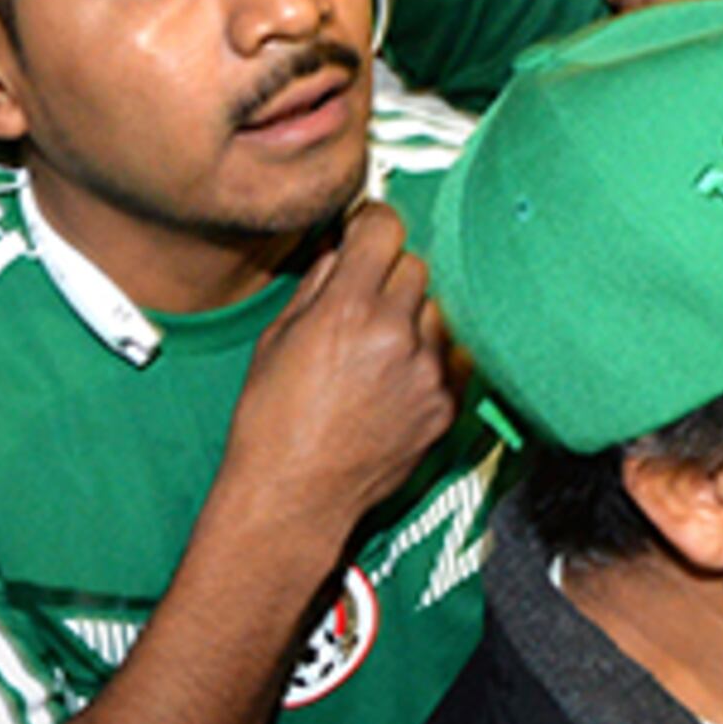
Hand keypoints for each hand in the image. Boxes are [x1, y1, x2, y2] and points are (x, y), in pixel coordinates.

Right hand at [220, 204, 461, 536]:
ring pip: (437, 309)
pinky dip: (430, 356)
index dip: (372, 226)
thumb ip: (319, 283)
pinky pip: (451, 355)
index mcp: (348, 311)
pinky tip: (398, 377)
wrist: (293, 497)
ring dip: (413, 316)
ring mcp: (427, 372)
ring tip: (379, 349)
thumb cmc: (271, 424)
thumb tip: (343, 248)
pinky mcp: (446, 405)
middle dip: (388, 275)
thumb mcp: (276, 338)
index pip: (385, 228)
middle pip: (415, 266)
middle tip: (364, 301)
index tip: (367, 233)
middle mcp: (396, 335)